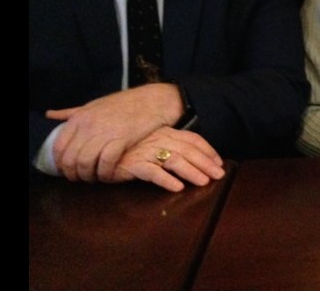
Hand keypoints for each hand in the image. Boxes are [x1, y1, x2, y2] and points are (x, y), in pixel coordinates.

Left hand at [46, 84, 182, 182]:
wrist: (154, 100)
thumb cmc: (124, 103)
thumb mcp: (94, 105)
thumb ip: (72, 112)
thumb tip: (50, 114)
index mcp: (80, 117)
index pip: (59, 147)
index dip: (61, 164)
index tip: (68, 170)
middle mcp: (89, 125)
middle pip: (71, 158)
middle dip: (73, 174)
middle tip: (81, 178)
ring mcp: (105, 132)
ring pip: (86, 163)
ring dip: (88, 176)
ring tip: (94, 178)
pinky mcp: (122, 140)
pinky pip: (106, 163)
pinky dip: (105, 174)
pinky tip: (108, 175)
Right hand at [109, 127, 225, 191]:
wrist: (100, 151)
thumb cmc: (130, 150)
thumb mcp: (154, 144)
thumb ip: (172, 147)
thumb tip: (196, 160)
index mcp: (166, 132)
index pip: (192, 139)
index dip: (208, 150)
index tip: (219, 162)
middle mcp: (158, 139)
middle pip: (187, 150)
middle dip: (205, 163)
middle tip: (218, 175)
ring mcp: (146, 151)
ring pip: (173, 160)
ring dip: (191, 171)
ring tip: (203, 182)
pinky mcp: (133, 164)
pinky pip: (152, 172)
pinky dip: (166, 179)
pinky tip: (177, 187)